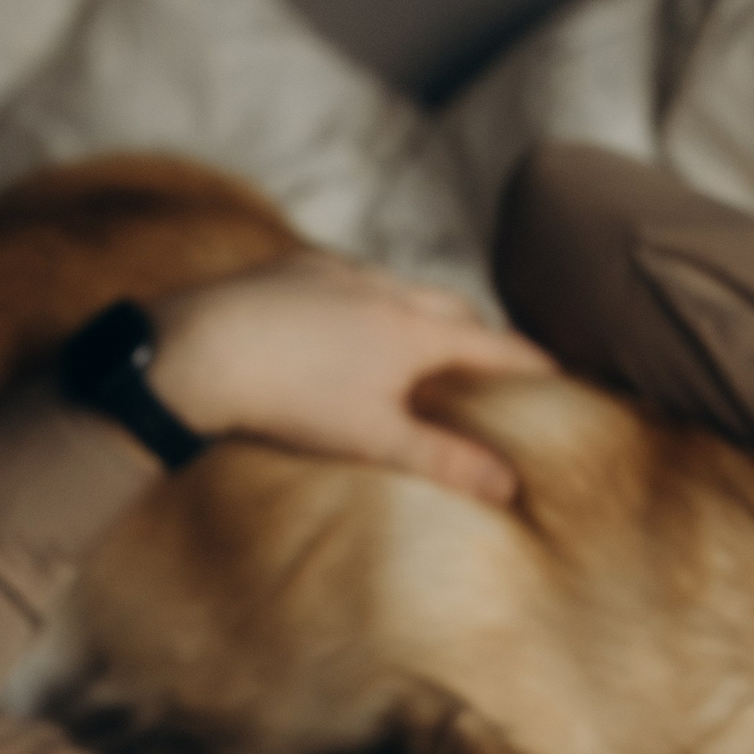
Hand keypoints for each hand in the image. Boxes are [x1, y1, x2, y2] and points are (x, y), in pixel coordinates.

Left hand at [148, 251, 552, 501]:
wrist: (195, 351)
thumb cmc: (291, 400)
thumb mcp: (376, 440)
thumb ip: (446, 461)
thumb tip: (511, 487)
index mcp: (415, 329)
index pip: (495, 344)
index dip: (531, 363)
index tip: (558, 375)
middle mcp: (385, 286)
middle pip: (453, 304)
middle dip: (478, 332)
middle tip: (490, 362)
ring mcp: (335, 269)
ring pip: (398, 287)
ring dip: (419, 313)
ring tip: (418, 345)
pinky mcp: (291, 266)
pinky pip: (345, 278)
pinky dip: (363, 302)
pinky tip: (343, 325)